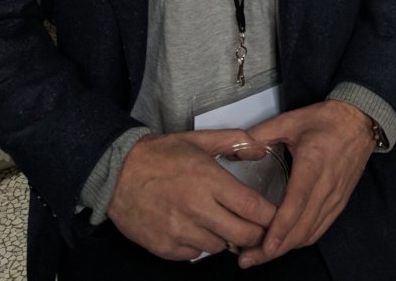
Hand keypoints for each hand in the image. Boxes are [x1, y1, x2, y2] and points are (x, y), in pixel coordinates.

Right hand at [107, 129, 277, 260]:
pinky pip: (196, 255)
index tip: (278, 215)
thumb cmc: (160, 155)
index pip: (252, 208)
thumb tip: (262, 149)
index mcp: (209, 180)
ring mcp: (180, 231)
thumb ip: (234, 142)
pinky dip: (200, 244)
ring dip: (225, 237)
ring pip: (220, 247)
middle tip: (257, 226)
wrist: (117, 174)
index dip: (270, 216)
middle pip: (243, 235)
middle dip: (256, 233)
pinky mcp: (166, 248)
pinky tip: (195, 227)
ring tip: (219, 221)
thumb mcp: (199, 139)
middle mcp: (197, 208)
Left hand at [237, 101, 374, 268]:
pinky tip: (285, 244)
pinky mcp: (340, 202)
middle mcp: (326, 185)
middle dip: (275, 248)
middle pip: (301, 227)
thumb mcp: (291, 120)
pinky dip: (302, 240)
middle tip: (249, 258)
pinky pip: (320, 228)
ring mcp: (335, 197)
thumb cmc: (326, 120)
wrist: (360, 121)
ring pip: (311, 232)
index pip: (296, 203)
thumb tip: (237, 147)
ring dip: (287, 248)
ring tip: (261, 255)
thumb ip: (262, 133)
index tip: (264, 245)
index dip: (280, 228)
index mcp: (313, 163)